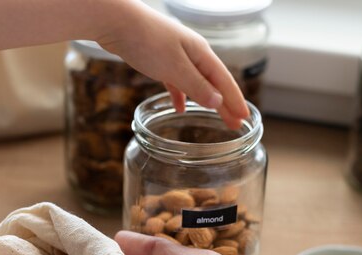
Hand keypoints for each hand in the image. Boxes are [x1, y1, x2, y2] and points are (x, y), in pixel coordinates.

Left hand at [96, 0, 248, 128]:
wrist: (116, 22)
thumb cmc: (147, 40)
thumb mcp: (175, 67)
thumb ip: (196, 86)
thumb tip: (218, 102)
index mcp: (201, 53)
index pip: (224, 82)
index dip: (235, 101)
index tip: (244, 119)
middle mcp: (192, 53)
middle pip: (214, 83)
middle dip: (225, 104)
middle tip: (235, 125)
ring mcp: (175, 55)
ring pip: (196, 83)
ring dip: (206, 101)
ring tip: (215, 117)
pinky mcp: (159, 60)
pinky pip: (176, 81)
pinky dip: (180, 95)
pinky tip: (180, 108)